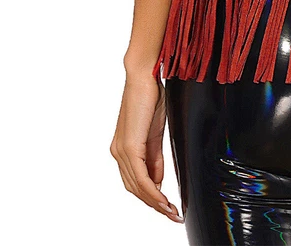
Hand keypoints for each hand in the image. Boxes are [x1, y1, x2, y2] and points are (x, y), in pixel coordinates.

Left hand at [110, 70, 181, 221]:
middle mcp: (118, 152)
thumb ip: (154, 156)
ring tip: (171, 211)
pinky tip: (163, 200)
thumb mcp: (154, 132)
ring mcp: (122, 150)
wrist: (143, 76)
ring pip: (137, 187)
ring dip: (155, 203)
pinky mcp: (130, 146)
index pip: (135, 181)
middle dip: (154, 205)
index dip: (151, 197)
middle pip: (135, 188)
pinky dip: (152, 192)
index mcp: (123, 148)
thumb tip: (157, 180)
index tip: (167, 207)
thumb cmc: (150, 97)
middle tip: (172, 214)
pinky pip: (140, 177)